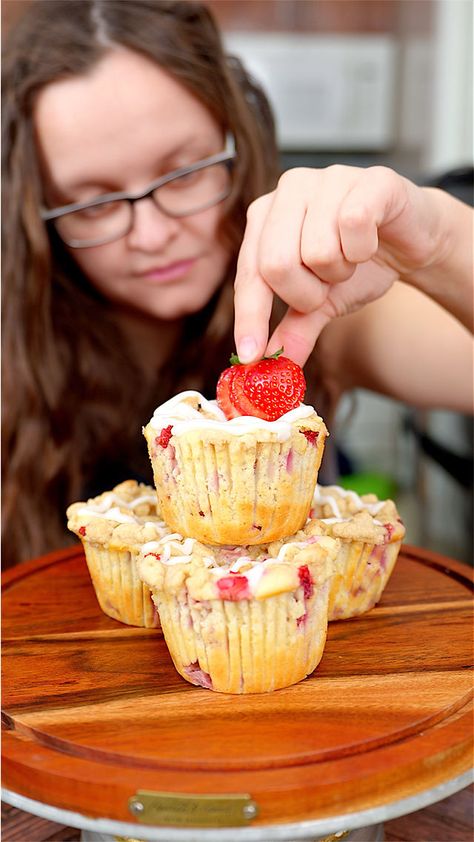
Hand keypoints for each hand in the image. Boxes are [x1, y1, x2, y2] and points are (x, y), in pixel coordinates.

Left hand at [234, 165, 451, 364]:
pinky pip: (353, 225)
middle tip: (326, 288)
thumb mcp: (320, 304)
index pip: (249, 273)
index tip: (251, 355)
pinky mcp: (367, 179)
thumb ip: (292, 332)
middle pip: (277, 264)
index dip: (250, 316)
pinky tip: (372, 241)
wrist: (412, 242)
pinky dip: (364, 250)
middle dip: (307, 294)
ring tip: (352, 258)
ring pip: (318, 251)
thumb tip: (265, 367)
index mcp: (266, 216)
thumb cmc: (359, 263)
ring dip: (341, 272)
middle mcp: (289, 190)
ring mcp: (327, 178)